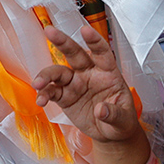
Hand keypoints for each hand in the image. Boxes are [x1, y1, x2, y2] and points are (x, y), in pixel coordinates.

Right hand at [32, 24, 140, 144]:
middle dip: (62, 42)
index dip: (94, 40)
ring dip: (46, 75)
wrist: (109, 133)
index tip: (85, 30)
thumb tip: (101, 110)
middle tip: (49, 31)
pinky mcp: (64, 97)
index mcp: (107, 72)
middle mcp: (88, 73)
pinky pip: (51, 92)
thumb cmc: (121, 120)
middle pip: (74, 53)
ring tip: (39, 83)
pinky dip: (44, 95)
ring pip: (58, 72)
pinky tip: (40, 100)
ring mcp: (75, 84)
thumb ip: (114, 113)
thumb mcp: (125, 119)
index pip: (102, 52)